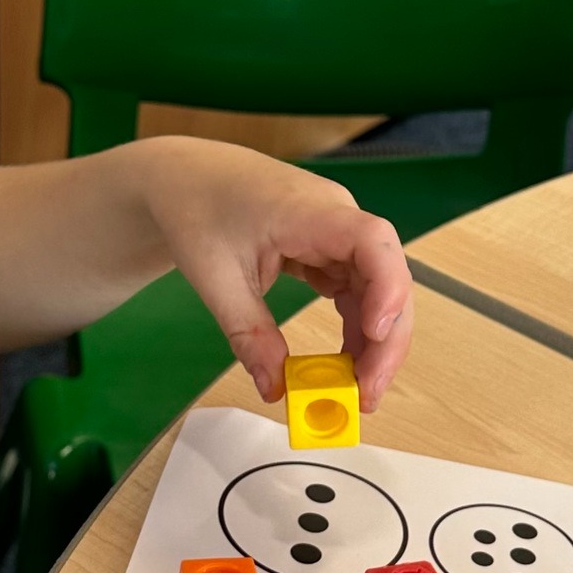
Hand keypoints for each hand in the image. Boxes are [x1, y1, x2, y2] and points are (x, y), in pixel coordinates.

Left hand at [139, 138, 412, 408]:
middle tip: (367, 394)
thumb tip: (274, 389)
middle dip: (386, 338)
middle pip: (386, 276)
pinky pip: (354, 291)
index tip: (377, 335)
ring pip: (376, 290)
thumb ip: (249, 334)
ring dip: (373, 341)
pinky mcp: (328, 248)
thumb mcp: (215, 279)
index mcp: (309, 211)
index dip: (387, 287)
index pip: (372, 241)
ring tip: (356, 391)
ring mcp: (335, 234)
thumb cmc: (197, 210)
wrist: (184, 178)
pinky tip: (344, 364)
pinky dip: (353, 329)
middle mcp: (336, 218)